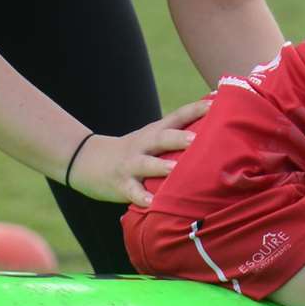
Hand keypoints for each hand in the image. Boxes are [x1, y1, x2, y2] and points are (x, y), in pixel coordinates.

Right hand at [69, 99, 210, 205]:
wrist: (88, 159)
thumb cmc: (134, 150)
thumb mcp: (152, 136)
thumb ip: (178, 133)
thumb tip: (213, 124)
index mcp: (155, 132)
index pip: (178, 116)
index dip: (196, 109)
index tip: (216, 102)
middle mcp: (144, 145)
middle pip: (162, 138)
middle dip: (178, 138)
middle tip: (195, 138)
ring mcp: (131, 164)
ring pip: (146, 164)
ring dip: (160, 166)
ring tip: (174, 170)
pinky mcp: (121, 184)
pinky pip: (132, 191)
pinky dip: (141, 197)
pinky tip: (151, 203)